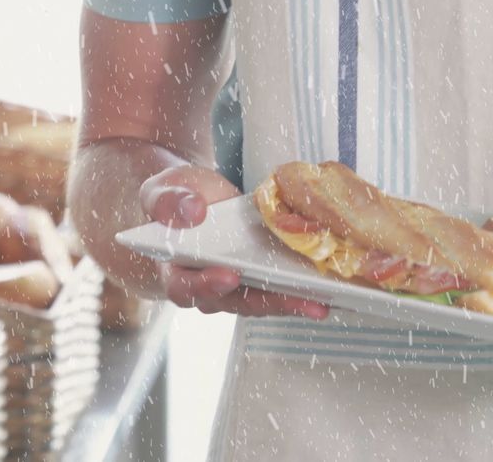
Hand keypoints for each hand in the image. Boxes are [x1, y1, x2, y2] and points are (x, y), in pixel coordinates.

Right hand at [140, 166, 328, 317]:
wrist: (194, 199)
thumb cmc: (175, 197)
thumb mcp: (163, 190)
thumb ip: (167, 202)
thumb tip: (191, 212)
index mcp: (175, 270)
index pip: (185, 287)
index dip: (206, 285)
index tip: (230, 275)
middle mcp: (206, 287)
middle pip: (235, 301)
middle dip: (270, 301)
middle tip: (301, 299)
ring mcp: (235, 287)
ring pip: (262, 300)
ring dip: (293, 302)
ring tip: (324, 300)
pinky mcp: (258, 278)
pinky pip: (279, 288)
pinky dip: (302, 289)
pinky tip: (329, 287)